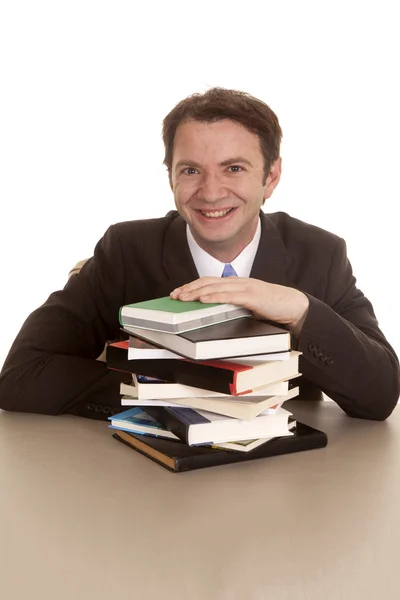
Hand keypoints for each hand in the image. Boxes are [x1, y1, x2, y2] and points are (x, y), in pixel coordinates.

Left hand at [171, 277, 308, 335]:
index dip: (192, 285)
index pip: (209, 281)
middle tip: (174, 295)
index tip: (178, 292)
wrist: (294, 306)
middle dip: (189, 288)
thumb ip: (233, 306)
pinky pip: (229, 295)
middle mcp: (239, 282)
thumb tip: (214, 313)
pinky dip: (214, 296)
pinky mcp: (252, 296)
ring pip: (215, 287)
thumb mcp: (247, 306)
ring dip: (196, 292)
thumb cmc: (271, 307)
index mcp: (237, 284)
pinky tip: (203, 299)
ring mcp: (246, 288)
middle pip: (208, 282)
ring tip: (183, 298)